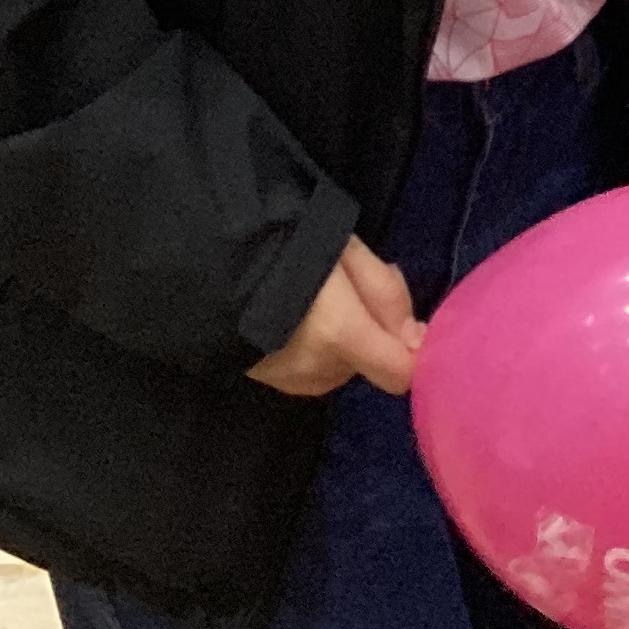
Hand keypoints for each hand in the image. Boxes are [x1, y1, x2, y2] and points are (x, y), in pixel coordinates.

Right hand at [249, 238, 420, 396]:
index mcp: (340, 334)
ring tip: (318, 299)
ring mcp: (290, 381)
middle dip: (372, 330)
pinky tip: (298, 319)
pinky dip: (316, 350)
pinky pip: (313, 370)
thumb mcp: (347, 251)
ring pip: (343, 366)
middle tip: (350, 288)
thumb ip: (386, 293)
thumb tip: (415, 339)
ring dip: (344, 341)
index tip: (414, 329)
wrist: (212, 264)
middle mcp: (318, 369)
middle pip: (371, 362)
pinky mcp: (270, 383)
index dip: (416, 354)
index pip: (399, 373)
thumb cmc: (286, 246)